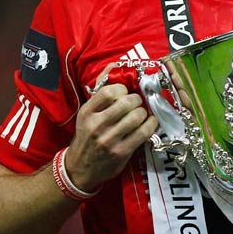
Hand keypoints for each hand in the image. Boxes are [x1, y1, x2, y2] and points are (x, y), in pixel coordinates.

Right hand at [65, 64, 158, 191]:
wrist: (80, 168)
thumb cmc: (87, 136)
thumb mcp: (87, 113)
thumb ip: (101, 90)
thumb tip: (115, 65)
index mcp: (87, 112)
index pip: (110, 91)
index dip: (124, 89)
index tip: (126, 94)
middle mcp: (96, 125)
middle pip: (127, 102)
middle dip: (138, 100)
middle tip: (138, 104)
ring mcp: (109, 139)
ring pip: (137, 116)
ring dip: (145, 113)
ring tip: (142, 114)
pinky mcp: (122, 151)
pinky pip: (144, 132)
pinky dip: (152, 124)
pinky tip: (150, 123)